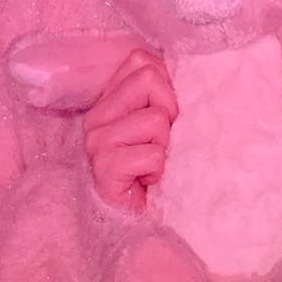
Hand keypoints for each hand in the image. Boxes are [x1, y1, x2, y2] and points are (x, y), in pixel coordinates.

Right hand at [83, 48, 176, 212]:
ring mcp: (96, 142)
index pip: (140, 60)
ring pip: (155, 119)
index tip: (165, 116)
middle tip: (159, 141)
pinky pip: (153, 155)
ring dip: (164, 145)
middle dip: (168, 110)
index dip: (165, 85)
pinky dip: (159, 169)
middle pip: (148, 78)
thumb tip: (185, 70)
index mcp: (107, 100)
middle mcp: (95, 117)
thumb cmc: (151, 169)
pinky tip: (147, 181)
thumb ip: (160, 93)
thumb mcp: (156, 124)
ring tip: (152, 163)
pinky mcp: (104, 168)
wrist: (134, 222)